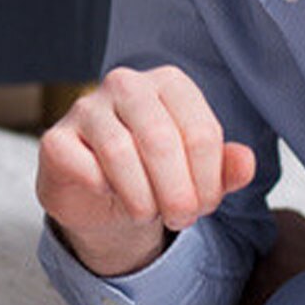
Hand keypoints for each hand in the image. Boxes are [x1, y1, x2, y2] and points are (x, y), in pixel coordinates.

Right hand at [37, 65, 257, 277]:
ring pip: (121, 153)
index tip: (205, 206)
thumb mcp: (197, 175)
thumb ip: (225, 167)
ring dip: (142, 198)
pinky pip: (85, 168)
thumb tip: (246, 164)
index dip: (209, 180)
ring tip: (148, 213)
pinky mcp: (57, 138)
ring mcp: (87, 107)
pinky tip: (110, 194)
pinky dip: (105, 192)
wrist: (102, 197)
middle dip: (177, 193)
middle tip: (181, 220)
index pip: (201, 132)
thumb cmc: (154, 176)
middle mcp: (127, 84)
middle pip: (161, 141)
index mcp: (169, 84)